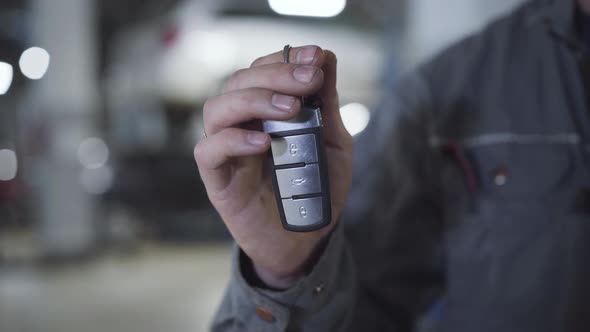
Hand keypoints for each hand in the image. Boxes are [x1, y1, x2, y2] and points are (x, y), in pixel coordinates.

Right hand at [194, 45, 351, 287]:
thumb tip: (325, 57)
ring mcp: (226, 151)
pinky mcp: (217, 179)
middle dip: (274, 75)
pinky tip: (263, 142)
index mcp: (265, 111)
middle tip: (307, 81)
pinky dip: (233, 140)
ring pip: (217, 109)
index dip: (285, 59)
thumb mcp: (331, 142)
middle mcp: (241, 125)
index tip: (316, 58)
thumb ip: (325, 105)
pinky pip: (208, 151)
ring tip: (290, 108)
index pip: (262, 71)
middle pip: (238, 83)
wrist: (307, 240)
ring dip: (253, 100)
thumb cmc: (315, 189)